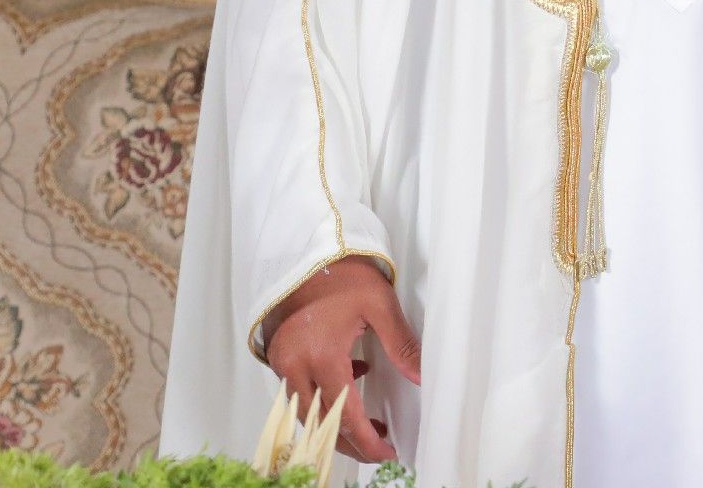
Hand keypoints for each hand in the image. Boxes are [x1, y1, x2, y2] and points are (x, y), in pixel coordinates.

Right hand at [262, 255, 421, 462]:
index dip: (366, 440)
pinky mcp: (280, 355)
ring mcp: (283, 362)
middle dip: (350, 442)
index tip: (387, 451)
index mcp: (321, 356)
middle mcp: (295, 366)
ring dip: (335, 423)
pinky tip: (351, 380)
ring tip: (368, 424)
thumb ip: (401, 345)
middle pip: (320, 424)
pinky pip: (300, 392)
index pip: (344, 415)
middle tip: (378, 447)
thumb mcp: (380, 305)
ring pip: (307, 412)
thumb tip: (422, 376)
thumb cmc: (342, 273)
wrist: (308, 251)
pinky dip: (324, 398)